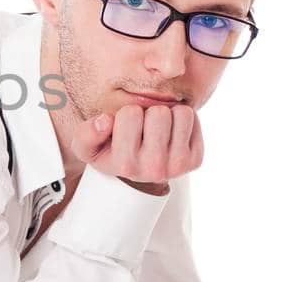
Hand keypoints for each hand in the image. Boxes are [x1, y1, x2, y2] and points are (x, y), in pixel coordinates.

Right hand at [75, 103, 202, 193]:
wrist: (138, 169)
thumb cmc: (111, 151)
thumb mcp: (88, 146)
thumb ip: (86, 133)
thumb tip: (105, 121)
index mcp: (125, 165)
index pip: (130, 113)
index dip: (127, 114)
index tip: (124, 129)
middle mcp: (154, 169)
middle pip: (158, 112)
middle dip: (149, 113)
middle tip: (143, 128)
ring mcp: (178, 166)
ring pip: (180, 113)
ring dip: (168, 114)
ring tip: (158, 129)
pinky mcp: (195, 161)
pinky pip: (194, 119)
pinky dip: (182, 120)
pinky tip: (171, 133)